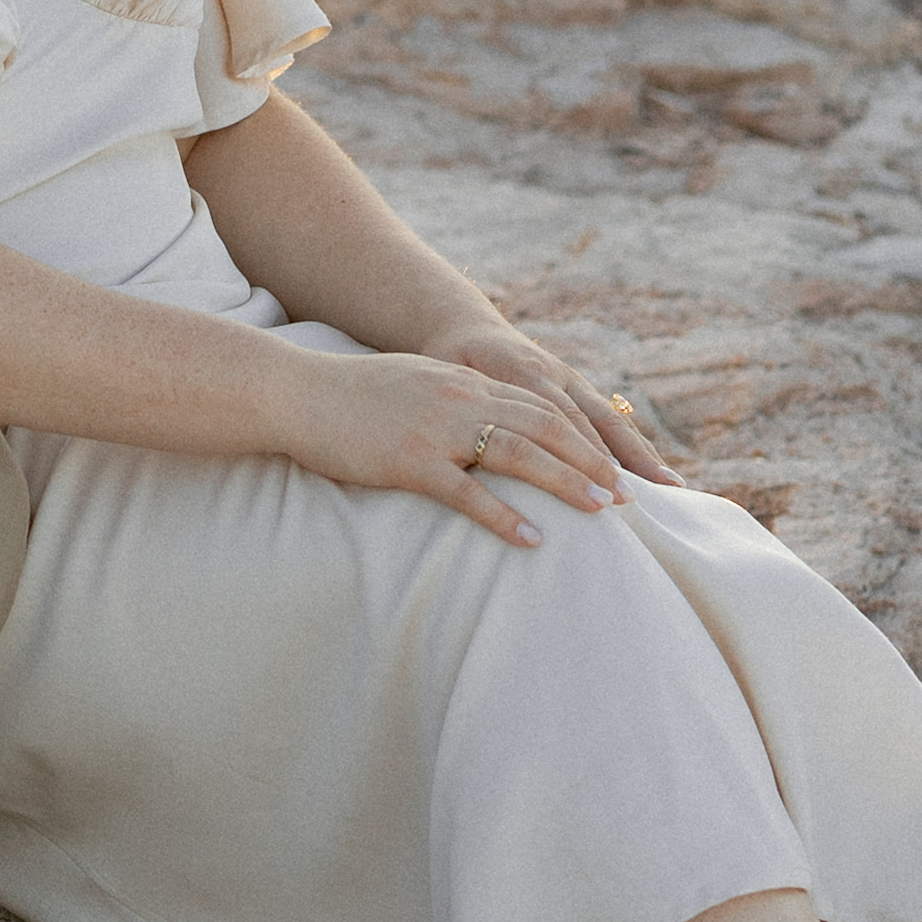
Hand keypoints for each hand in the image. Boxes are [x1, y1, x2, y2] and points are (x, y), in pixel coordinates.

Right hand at [272, 347, 628, 542]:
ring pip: (518, 454)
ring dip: (566, 483)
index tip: (613, 466)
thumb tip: (481, 427)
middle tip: (626, 495)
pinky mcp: (409, 462)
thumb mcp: (412, 384)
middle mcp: (458, 398)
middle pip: (543, 427)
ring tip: (601, 512)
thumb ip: (451, 400)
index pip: (538, 406)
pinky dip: (504, 516)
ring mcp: (435, 429)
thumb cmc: (348, 396)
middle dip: (590, 461)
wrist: (295, 392)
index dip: (581, 436)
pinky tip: (532, 539)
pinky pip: (467, 493)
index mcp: (462, 382)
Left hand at [438, 317, 677, 485]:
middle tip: (645, 496)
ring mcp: (570, 379)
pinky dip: (632, 444)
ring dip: (639, 453)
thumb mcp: (448, 376)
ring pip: (610, 417)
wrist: (463, 330)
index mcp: (522, 372)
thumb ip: (467, 401)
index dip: (584, 452)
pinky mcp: (576, 386)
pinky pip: (609, 416)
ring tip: (671, 486)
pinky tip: (654, 472)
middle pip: (595, 420)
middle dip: (623, 459)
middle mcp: (554, 374)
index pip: (560, 417)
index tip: (604, 486)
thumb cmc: (448, 363)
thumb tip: (469, 443)